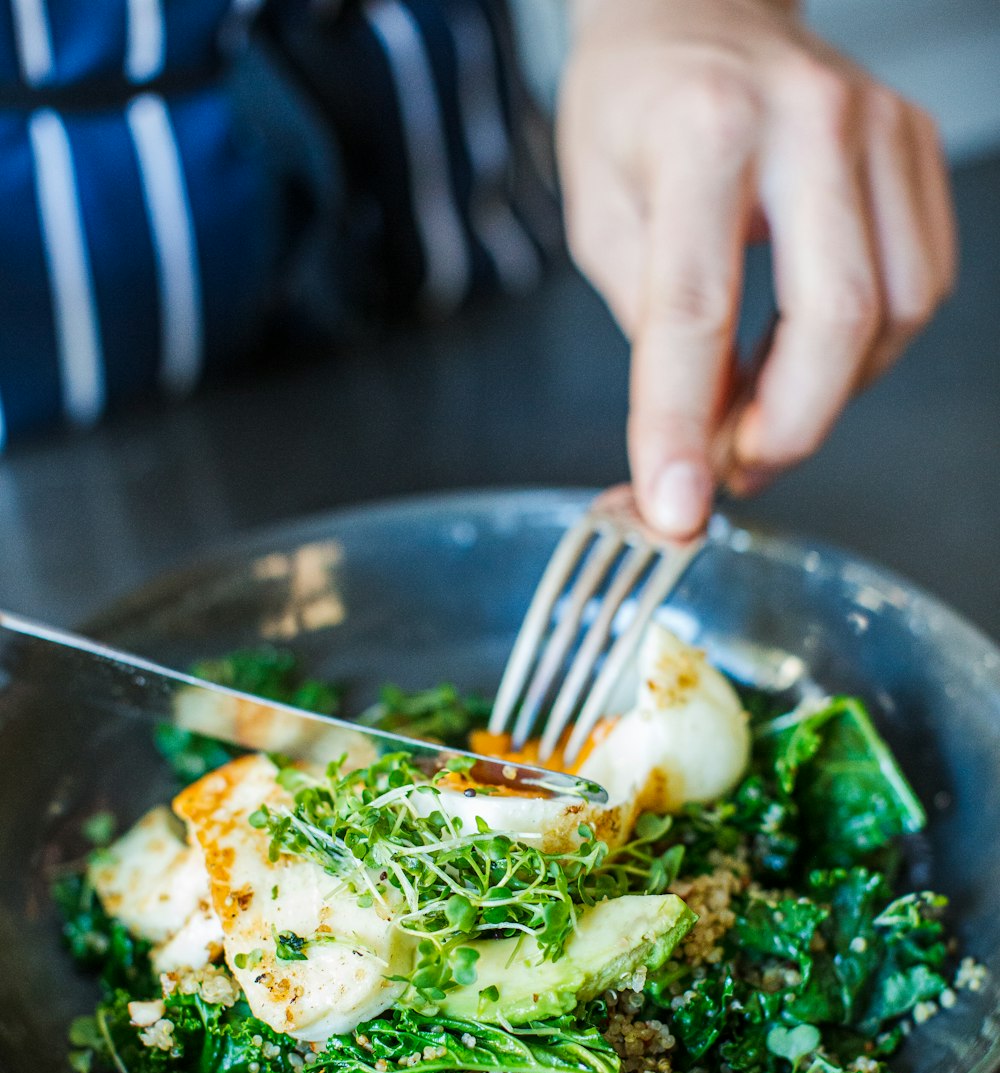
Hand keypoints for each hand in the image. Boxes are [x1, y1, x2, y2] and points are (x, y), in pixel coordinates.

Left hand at [558, 0, 956, 538]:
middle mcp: (808, 118)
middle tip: (733, 469)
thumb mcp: (600, 218)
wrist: (697, 9)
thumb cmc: (635, 111)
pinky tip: (806, 352)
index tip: (677, 507)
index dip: (684, 425)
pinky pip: (921, 283)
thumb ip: (650, 331)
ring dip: (828, 393)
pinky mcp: (914, 147)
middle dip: (786, 426)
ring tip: (759, 405)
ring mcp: (877, 127)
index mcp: (704, 131)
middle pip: (834, 318)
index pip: (696, 311)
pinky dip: (866, 348)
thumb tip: (693, 446)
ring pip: (894, 313)